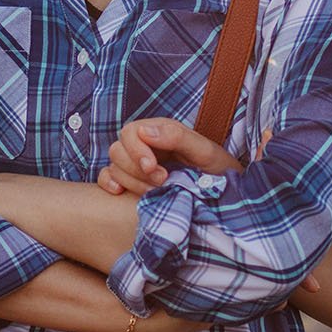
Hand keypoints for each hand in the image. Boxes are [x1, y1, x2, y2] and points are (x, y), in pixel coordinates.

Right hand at [95, 118, 241, 196]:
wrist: (225, 198)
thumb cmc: (218, 171)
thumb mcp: (205, 152)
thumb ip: (177, 137)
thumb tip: (144, 132)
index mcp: (160, 132)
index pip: (130, 132)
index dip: (137, 151)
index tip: (153, 168)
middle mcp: (144, 145)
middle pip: (118, 150)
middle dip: (136, 170)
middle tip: (162, 181)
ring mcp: (136, 165)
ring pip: (113, 166)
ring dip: (131, 182)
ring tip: (156, 192)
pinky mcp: (132, 183)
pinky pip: (107, 178)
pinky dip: (109, 184)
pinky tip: (120, 193)